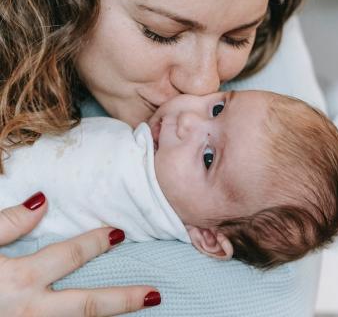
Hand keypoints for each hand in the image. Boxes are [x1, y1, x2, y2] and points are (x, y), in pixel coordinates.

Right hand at [0, 192, 160, 315]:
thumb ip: (7, 222)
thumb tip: (43, 201)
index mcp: (17, 282)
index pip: (70, 255)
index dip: (98, 242)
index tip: (120, 232)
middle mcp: (28, 314)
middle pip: (87, 307)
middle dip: (124, 300)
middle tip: (155, 295)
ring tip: (139, 314)